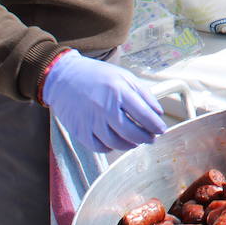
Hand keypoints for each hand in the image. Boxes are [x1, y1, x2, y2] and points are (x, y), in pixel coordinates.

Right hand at [41, 50, 166, 152]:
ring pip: (117, 143)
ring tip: (136, 141)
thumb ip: (143, 94)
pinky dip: (111, 148)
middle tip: (151, 138)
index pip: (144, 115)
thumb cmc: (98, 76)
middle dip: (146, 138)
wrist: (64, 77)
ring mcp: (91, 121)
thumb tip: (158, 113)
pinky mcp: (80, 131)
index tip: (161, 129)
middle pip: (132, 133)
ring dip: (130, 145)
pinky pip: (99, 147)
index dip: (156, 126)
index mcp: (119, 92)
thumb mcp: (124, 77)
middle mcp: (105, 108)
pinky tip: (116, 142)